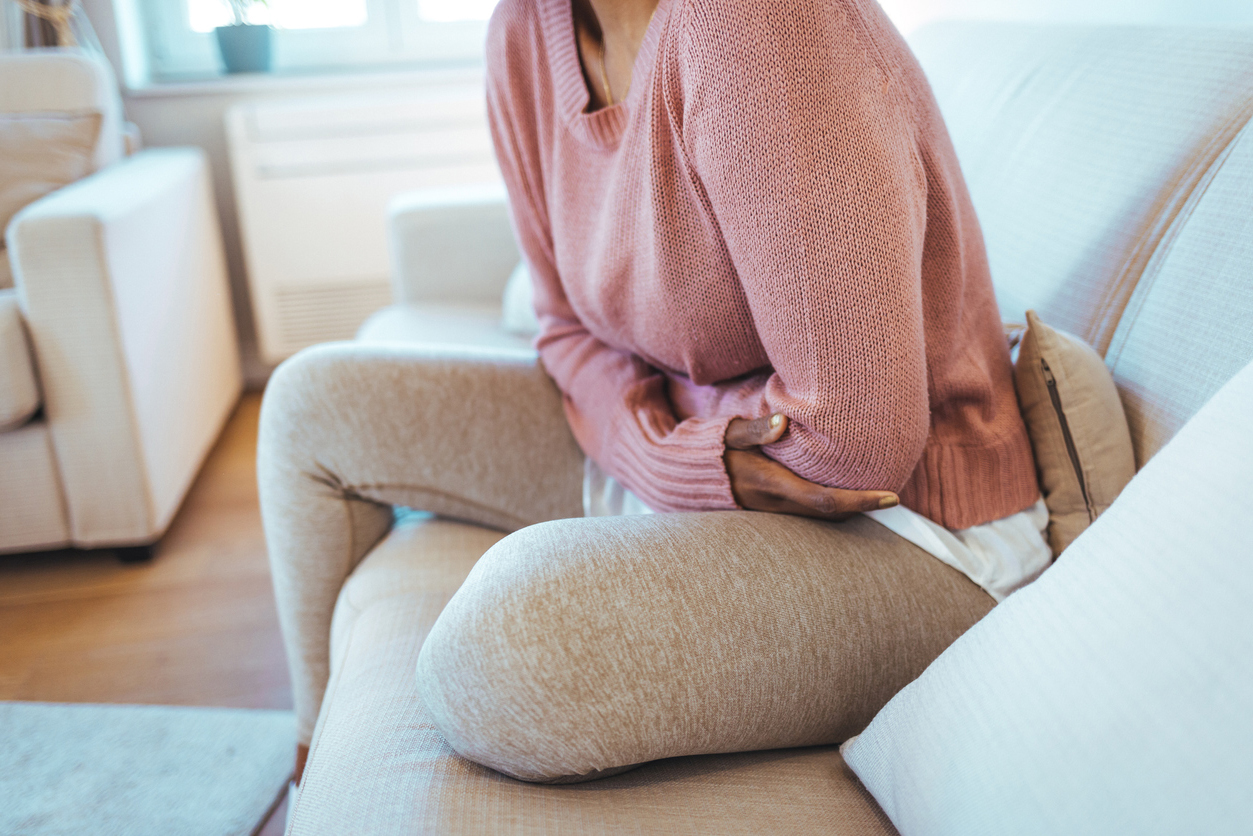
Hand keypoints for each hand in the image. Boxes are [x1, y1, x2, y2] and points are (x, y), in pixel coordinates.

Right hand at [724, 414, 899, 519]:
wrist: (689, 477)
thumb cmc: (712, 450)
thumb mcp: (729, 434)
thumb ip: (755, 429)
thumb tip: (782, 421)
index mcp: (772, 485)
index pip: (825, 500)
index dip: (861, 501)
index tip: (891, 497)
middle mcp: (777, 504)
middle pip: (831, 514)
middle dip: (863, 508)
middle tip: (893, 495)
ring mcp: (775, 511)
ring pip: (822, 516)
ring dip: (849, 509)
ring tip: (876, 492)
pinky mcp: (774, 509)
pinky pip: (811, 513)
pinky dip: (833, 506)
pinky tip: (844, 490)